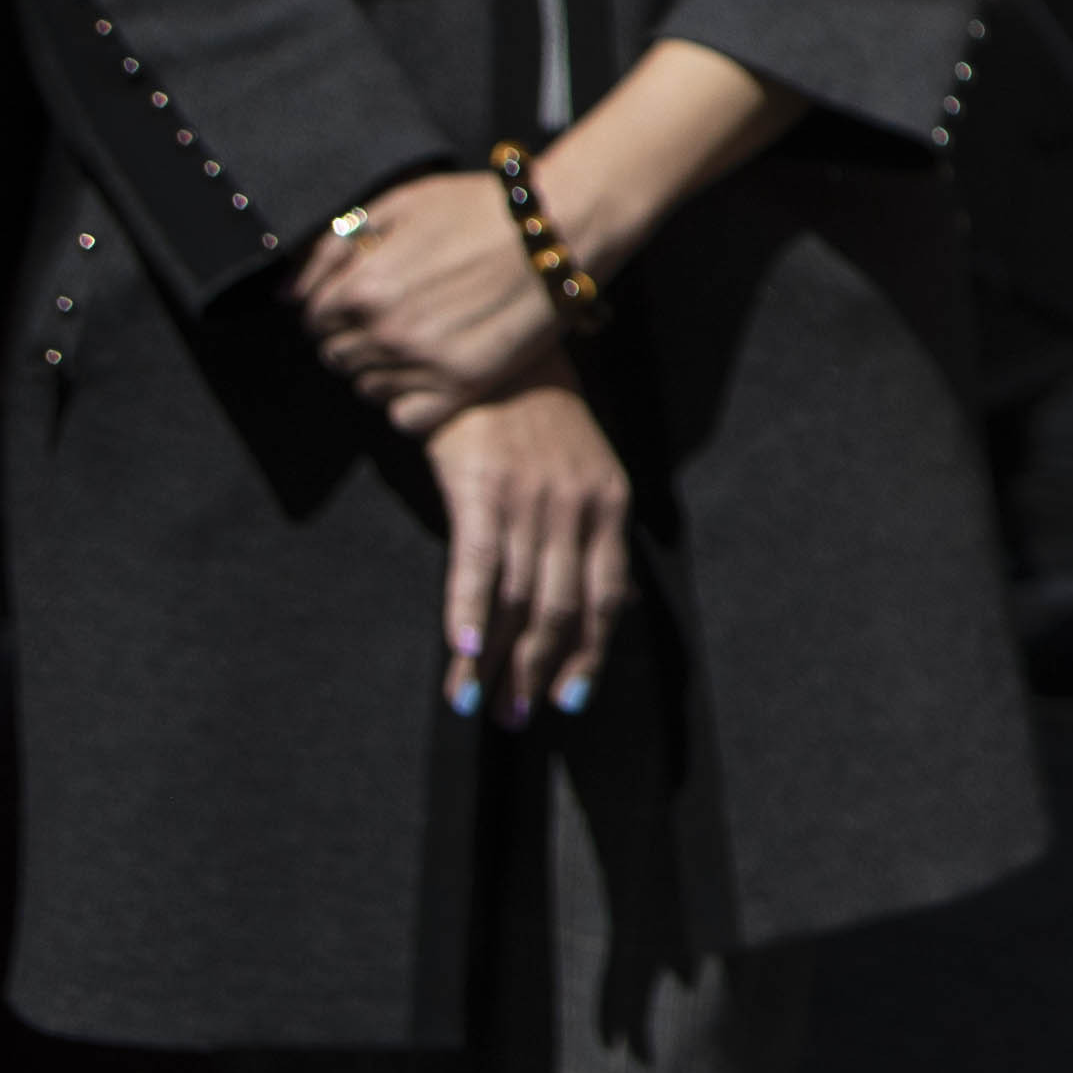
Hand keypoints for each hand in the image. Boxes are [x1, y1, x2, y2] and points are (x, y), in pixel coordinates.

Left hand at [300, 171, 563, 429]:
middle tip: (395, 317)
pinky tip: (431, 372)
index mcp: (362, 287)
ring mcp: (424, 363)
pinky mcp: (463, 386)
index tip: (362, 299)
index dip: (333, 307)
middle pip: (337, 356)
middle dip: (354, 338)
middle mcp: (385, 331)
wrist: (560, 229)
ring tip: (418, 341)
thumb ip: (333, 249)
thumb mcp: (399, 206)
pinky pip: (405, 417)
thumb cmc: (478, 209)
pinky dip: (409, 401)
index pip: (313, 319)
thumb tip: (287, 296)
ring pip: (367, 388)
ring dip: (382, 369)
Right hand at [427, 381, 631, 723]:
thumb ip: (593, 538)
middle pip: (560, 610)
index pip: (605, 599)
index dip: (588, 654)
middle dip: (537, 671)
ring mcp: (531, 501)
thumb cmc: (536, 417)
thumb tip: (610, 603)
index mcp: (609, 506)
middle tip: (517, 717)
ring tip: (478, 704)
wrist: (495, 355)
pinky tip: (462, 654)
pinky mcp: (482, 491)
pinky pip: (478, 564)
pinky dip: (468, 612)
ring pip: (517, 598)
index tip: (570, 698)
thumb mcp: (586, 472)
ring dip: (497, 661)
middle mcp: (577, 510)